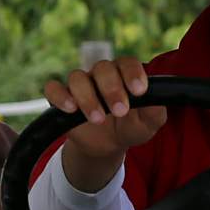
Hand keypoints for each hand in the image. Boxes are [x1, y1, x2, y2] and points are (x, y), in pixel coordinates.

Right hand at [40, 58, 167, 190]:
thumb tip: (156, 99)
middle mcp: (101, 75)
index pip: (127, 63)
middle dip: (112, 89)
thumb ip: (155, 110)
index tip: (139, 91)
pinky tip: (70, 109)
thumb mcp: (148, 124)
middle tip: (120, 111)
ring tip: (98, 119)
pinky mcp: (62, 99)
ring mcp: (81, 85)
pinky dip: (60, 96)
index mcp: (124, 74)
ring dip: (88, 97)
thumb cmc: (130, 127)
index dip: (132, 73)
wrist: (107, 146)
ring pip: (77, 77)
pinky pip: (53, 89)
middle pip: (102, 67)